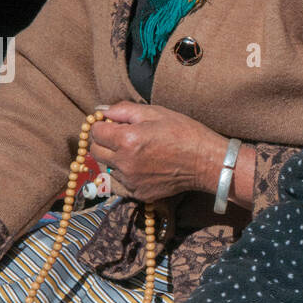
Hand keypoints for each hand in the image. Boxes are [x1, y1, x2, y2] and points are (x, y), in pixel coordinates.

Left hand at [89, 102, 242, 203]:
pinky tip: (146, 165)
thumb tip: (101, 110)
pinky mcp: (139, 193)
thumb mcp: (156, 112)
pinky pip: (123, 181)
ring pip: (108, 167)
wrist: (206, 162)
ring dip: (116, 158)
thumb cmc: (185, 133)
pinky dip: (128, 173)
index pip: (95, 132)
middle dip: (104, 142)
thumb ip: (124, 109)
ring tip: (138, 151)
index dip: (102, 125)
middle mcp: (125, 163)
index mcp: (127, 140)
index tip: (113, 123)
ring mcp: (131, 181)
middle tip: (121, 136)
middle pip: (96, 152)